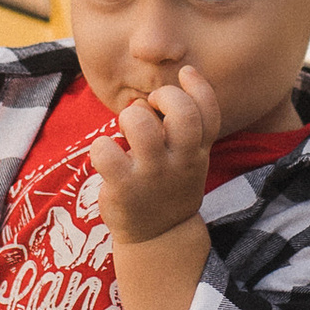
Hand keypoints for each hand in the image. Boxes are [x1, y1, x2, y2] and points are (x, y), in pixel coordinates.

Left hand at [91, 64, 219, 247]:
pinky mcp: (124, 189)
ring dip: (129, 117)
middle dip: (164, 96)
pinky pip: (106, 152)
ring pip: (141, 127)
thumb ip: (183, 128)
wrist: (158, 236)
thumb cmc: (168, 184)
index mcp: (198, 151)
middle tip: (150, 105)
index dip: (199, 86)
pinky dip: (100, 146)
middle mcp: (180, 161)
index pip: (209, 113)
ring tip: (125, 130)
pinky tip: (105, 153)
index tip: (184, 74)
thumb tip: (153, 92)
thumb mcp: (188, 158)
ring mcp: (152, 176)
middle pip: (182, 114)